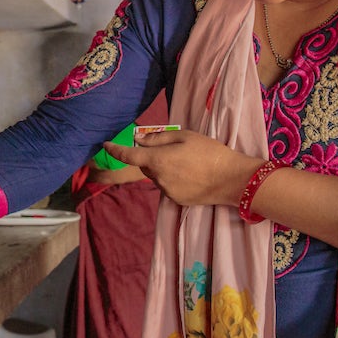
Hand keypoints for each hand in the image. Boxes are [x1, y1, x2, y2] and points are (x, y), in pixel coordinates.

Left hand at [103, 129, 262, 207]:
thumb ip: (158, 138)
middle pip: (145, 166)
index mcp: (157, 160)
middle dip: (152, 157)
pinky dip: (173, 179)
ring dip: (164, 169)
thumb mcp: (185, 136)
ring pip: (157, 177)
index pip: (128, 156)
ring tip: (188, 163)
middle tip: (174, 150)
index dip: (115, 150)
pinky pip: (167, 186)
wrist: (232, 179)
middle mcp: (157, 178)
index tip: (106, 145)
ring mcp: (166, 192)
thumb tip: (138, 139)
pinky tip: (191, 175)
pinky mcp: (176, 200)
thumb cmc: (209, 152)